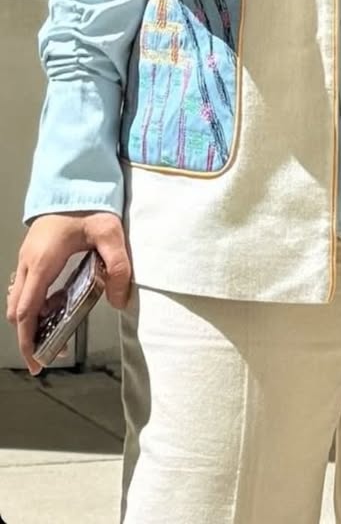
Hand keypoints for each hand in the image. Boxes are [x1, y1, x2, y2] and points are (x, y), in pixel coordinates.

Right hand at [6, 212, 130, 374]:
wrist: (75, 180)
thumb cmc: (90, 204)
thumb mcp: (111, 234)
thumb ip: (118, 267)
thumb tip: (120, 301)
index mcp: (43, 262)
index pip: (27, 311)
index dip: (29, 340)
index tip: (37, 362)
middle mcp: (28, 262)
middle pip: (18, 311)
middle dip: (31, 334)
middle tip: (53, 350)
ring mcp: (27, 257)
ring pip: (20, 299)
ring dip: (35, 317)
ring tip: (59, 328)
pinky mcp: (33, 253)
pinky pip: (27, 286)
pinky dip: (37, 301)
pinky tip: (60, 302)